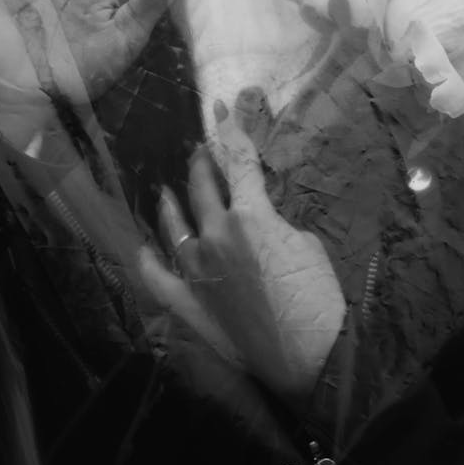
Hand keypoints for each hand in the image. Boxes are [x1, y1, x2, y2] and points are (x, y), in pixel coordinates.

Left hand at [158, 96, 345, 397]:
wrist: (311, 356)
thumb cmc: (319, 296)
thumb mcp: (306, 243)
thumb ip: (275, 223)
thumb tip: (260, 222)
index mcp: (248, 215)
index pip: (238, 160)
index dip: (231, 129)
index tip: (221, 108)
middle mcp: (214, 236)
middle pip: (201, 187)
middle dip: (201, 163)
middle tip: (201, 149)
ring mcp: (196, 271)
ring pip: (175, 226)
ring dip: (171, 203)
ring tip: (167, 189)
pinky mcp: (190, 304)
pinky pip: (159, 278)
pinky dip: (150, 261)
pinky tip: (144, 248)